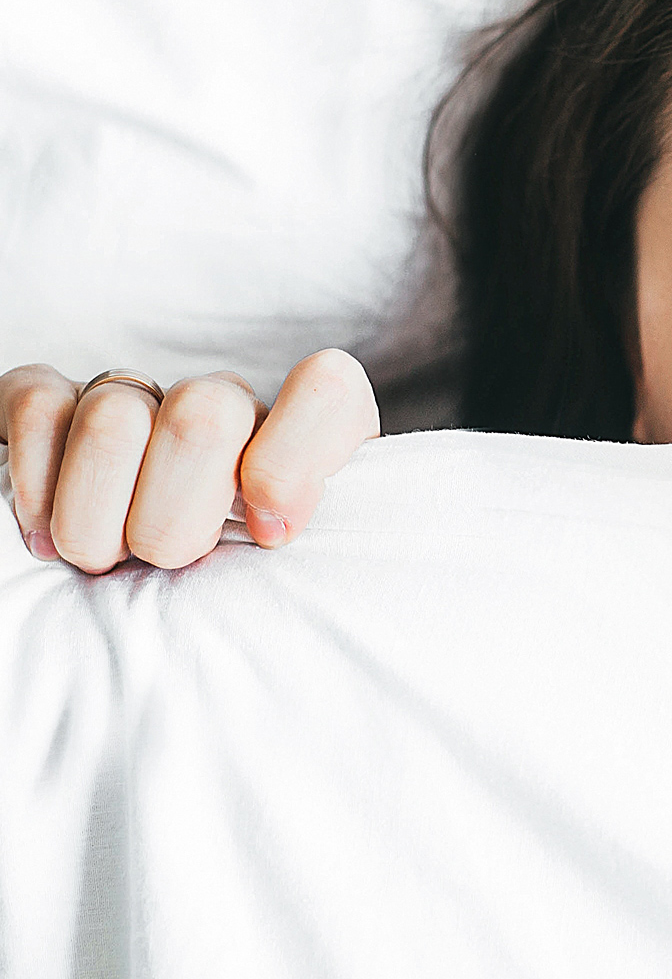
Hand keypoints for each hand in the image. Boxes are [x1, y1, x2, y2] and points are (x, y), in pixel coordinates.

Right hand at [1, 349, 379, 572]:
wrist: (140, 582)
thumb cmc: (235, 587)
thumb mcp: (292, 578)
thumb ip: (306, 549)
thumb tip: (274, 526)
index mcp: (301, 439)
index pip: (326, 391)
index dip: (293, 461)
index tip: (269, 533)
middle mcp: (224, 405)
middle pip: (204, 417)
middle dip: (174, 518)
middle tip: (167, 561)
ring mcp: (139, 397)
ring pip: (114, 418)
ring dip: (98, 518)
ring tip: (106, 558)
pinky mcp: (55, 402)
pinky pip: (39, 409)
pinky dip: (37, 486)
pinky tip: (47, 534)